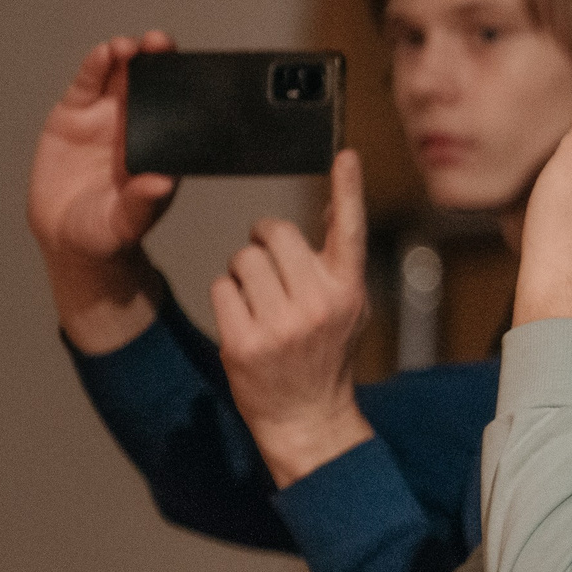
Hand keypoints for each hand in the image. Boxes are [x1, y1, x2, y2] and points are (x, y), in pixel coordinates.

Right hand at [28, 33, 178, 352]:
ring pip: (120, 76)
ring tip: (128, 47)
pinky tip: (103, 54)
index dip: (185, 86)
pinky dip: (95, 67)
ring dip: (127, 56)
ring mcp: (106, 116)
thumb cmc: (107, 231)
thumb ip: (143, 203)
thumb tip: (163, 183)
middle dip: (158, 59)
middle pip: (152, 83)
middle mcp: (138, 125)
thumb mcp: (127, 223)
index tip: (191, 69)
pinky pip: (87, 85)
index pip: (179, 109)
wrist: (64, 236)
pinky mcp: (74, 114)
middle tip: (161, 43)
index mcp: (162, 147)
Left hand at [210, 150, 374, 485]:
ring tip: (259, 303)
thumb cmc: (327, 355)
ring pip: (242, 259)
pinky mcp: (244, 341)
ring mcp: (281, 323)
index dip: (349, 188)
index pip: (350, 229)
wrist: (307, 417)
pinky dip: (227, 299)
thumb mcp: (349, 306)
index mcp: (347, 289)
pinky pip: (221, 289)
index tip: (345, 154)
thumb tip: (333, 208)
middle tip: (269, 271)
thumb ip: (338, 260)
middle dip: (263, 243)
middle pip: (272, 233)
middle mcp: (319, 302)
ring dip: (242, 274)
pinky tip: (244, 322)